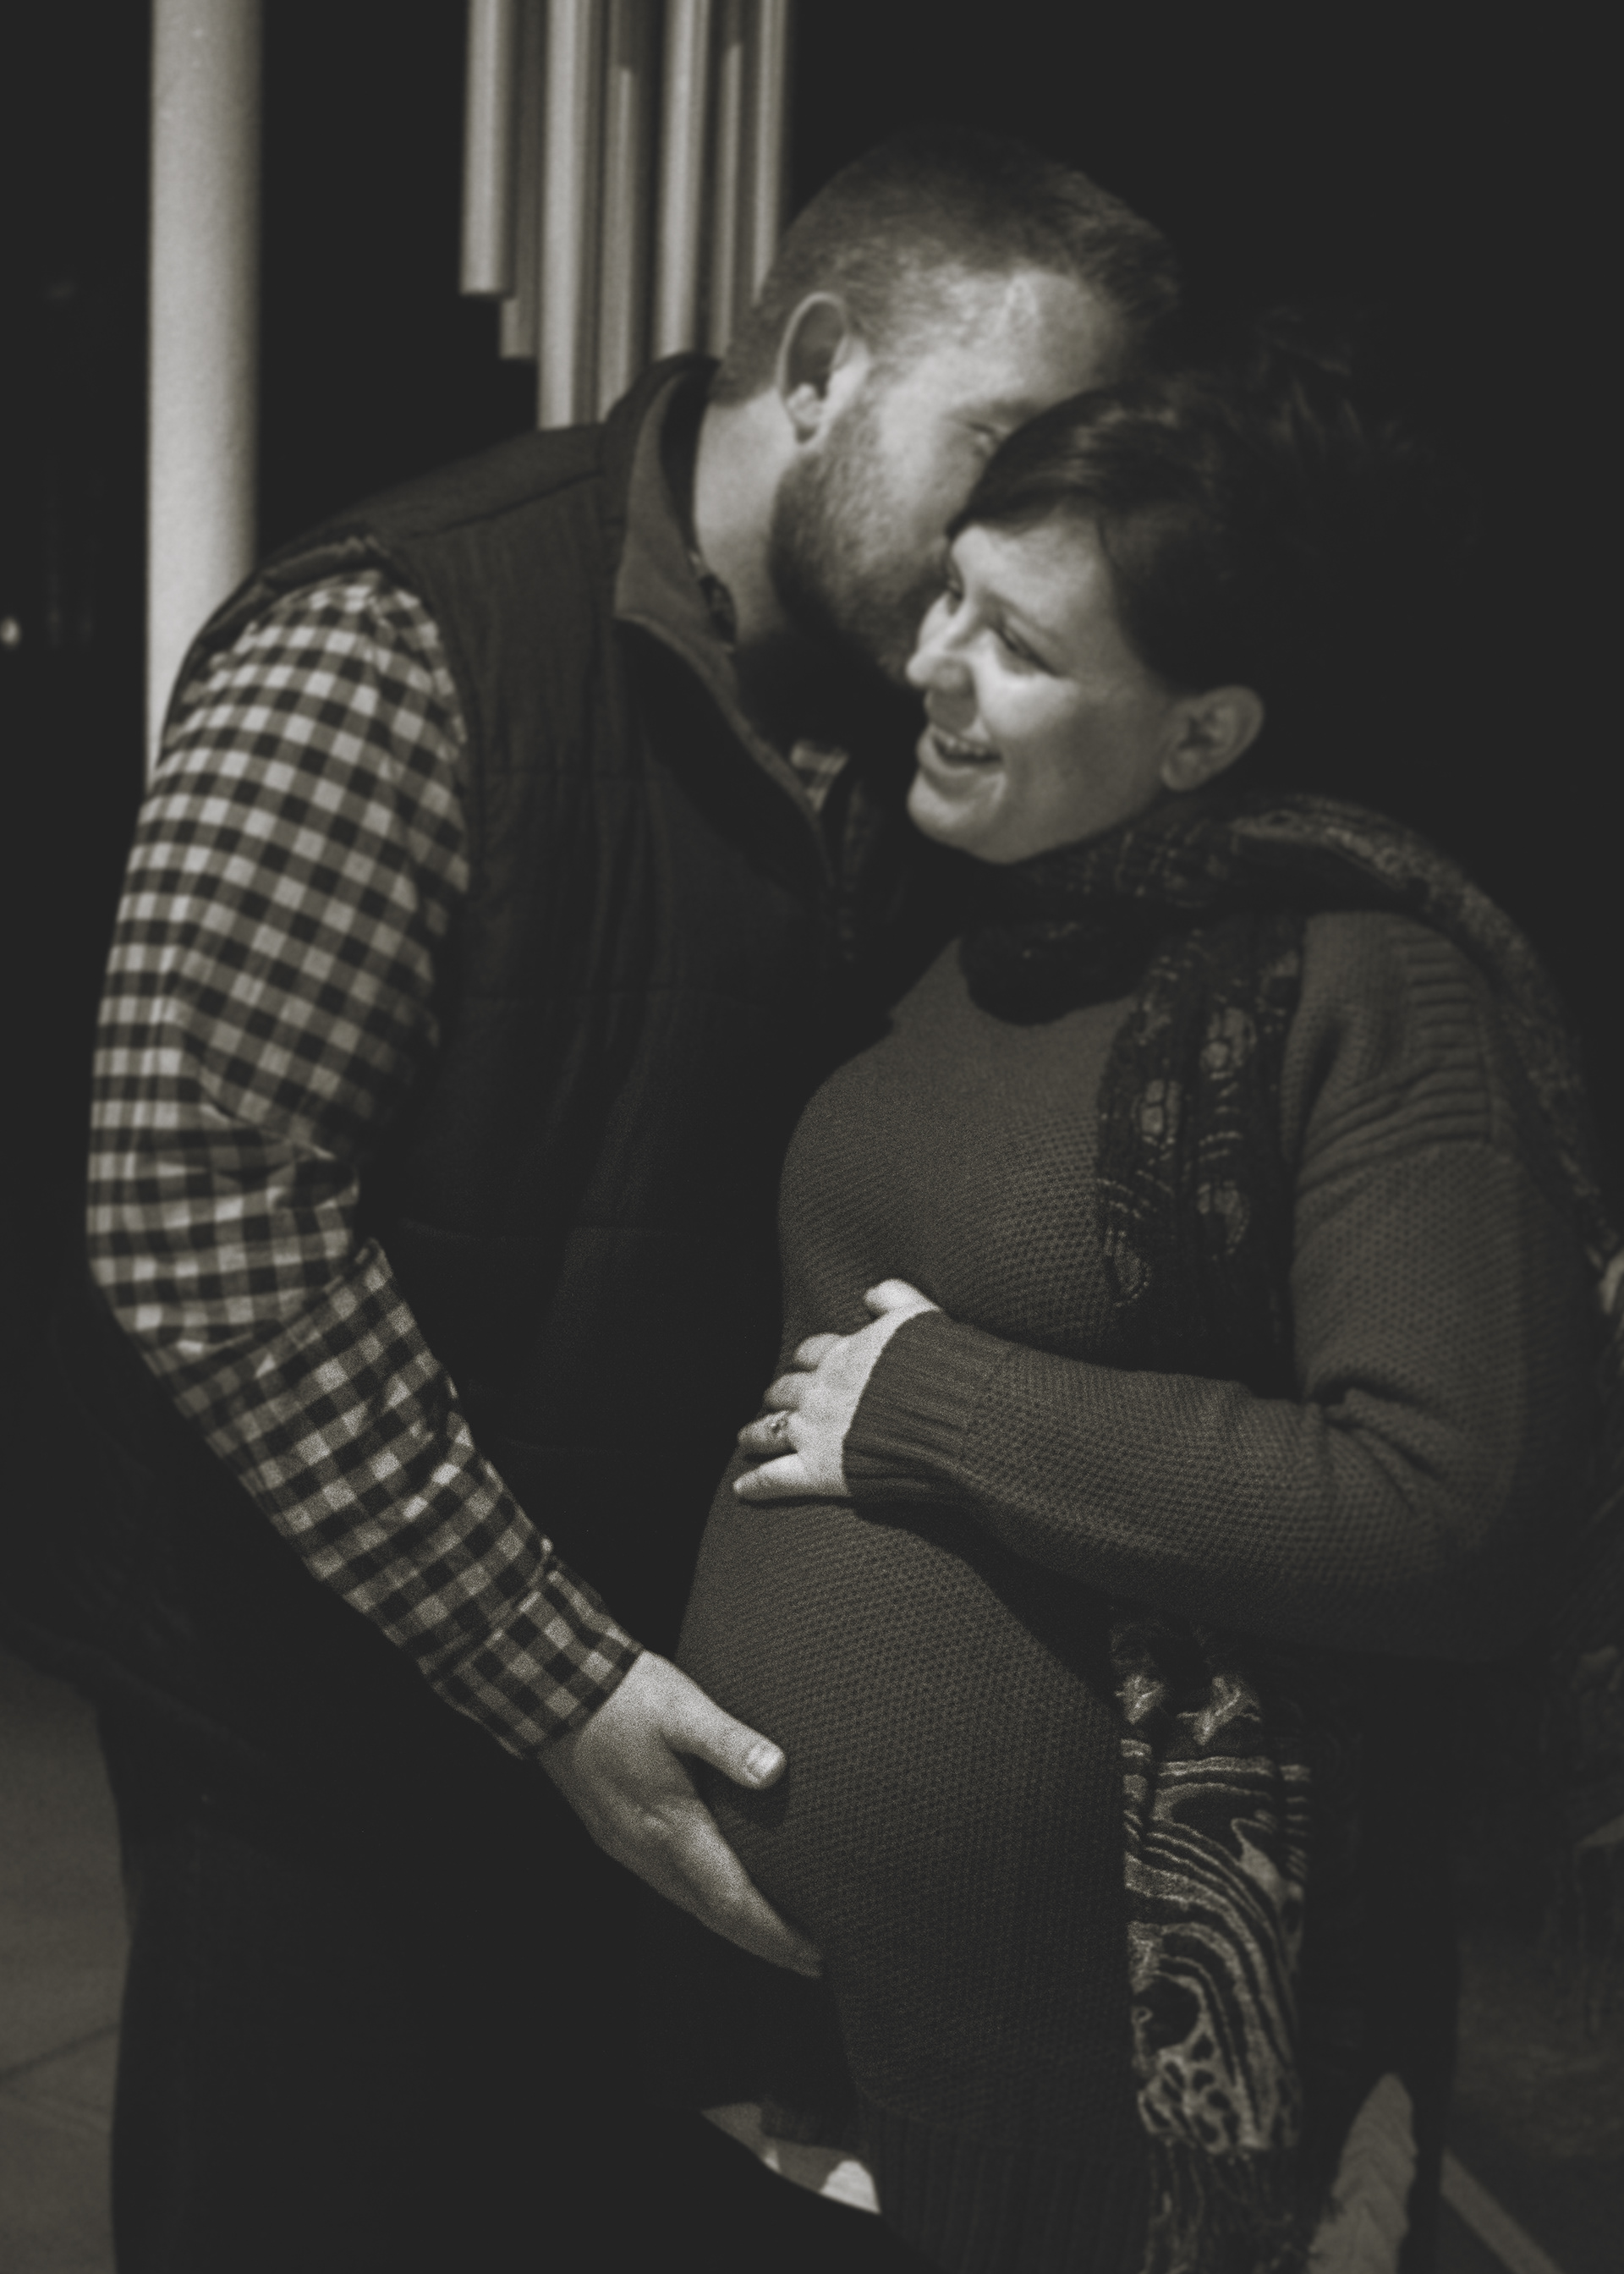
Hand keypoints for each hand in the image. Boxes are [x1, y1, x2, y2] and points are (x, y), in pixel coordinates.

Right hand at [539, 1651, 821, 1975]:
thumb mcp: (683, 1710)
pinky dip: (704, 1901)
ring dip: (734, 1924)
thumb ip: (729, 1742)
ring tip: (775, 1934)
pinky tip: (718, 1891)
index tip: (816, 1955)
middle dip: (763, 1944)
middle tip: (811, 1962)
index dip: (775, 1935)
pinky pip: (669, 1885)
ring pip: (688, 1905)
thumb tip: (776, 1770)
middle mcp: (647, 1850)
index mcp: (670, 1828)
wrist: (551, 1690)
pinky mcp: (615, 1834)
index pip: (731, 1903)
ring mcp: (627, 1846)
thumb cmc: (624, 1697)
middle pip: (713, 1917)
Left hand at [733, 1279, 939, 1502]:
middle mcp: (821, 1392)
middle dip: (778, 1395)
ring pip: (771, 1430)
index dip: (806, 1360)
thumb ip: (893, 1297)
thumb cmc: (939, 1368)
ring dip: (756, 1433)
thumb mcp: (919, 1316)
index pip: (812, 1354)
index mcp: (843, 1356)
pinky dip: (755, 1484)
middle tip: (772, 1401)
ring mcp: (814, 1432)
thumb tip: (870, 1295)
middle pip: (786, 1391)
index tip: (803, 1366)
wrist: (944, 1415)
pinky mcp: (818, 1471)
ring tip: (745, 1438)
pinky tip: (740, 1489)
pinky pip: (776, 1477)